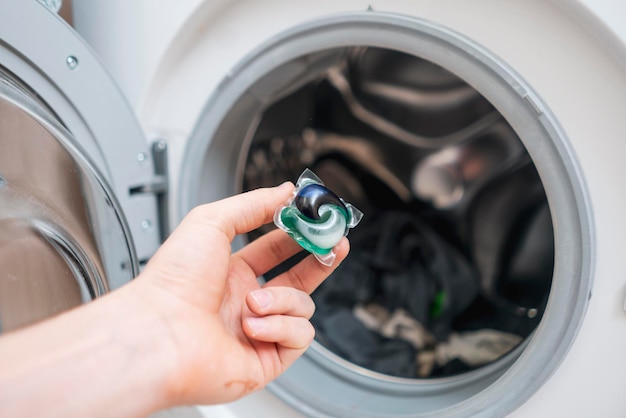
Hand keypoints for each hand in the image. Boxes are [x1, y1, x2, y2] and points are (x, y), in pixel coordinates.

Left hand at [132, 182, 349, 405]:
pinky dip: (279, 328)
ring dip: (282, 301)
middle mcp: (245, 302)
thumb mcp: (211, 222)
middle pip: (299, 280)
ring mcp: (257, 331)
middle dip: (320, 261)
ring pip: (302, 307)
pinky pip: (299, 337)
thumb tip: (284, 191)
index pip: (276, 250)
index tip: (317, 221)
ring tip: (253, 303)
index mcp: (230, 273)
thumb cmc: (173, 282)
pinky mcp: (267, 359)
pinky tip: (254, 327)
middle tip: (337, 244)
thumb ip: (252, 204)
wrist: (160, 335)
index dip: (299, 236)